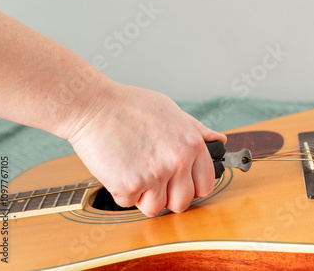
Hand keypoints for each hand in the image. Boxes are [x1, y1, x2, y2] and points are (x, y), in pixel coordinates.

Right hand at [66, 81, 225, 216]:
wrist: (94, 105)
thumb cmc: (130, 105)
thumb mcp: (173, 111)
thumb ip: (198, 131)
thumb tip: (219, 141)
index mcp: (192, 144)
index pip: (206, 184)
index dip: (192, 187)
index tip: (181, 185)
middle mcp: (178, 160)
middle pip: (182, 202)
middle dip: (168, 197)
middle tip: (153, 182)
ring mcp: (155, 174)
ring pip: (155, 208)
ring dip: (143, 196)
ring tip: (134, 172)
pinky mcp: (130, 185)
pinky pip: (129, 202)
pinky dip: (121, 191)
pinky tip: (118, 169)